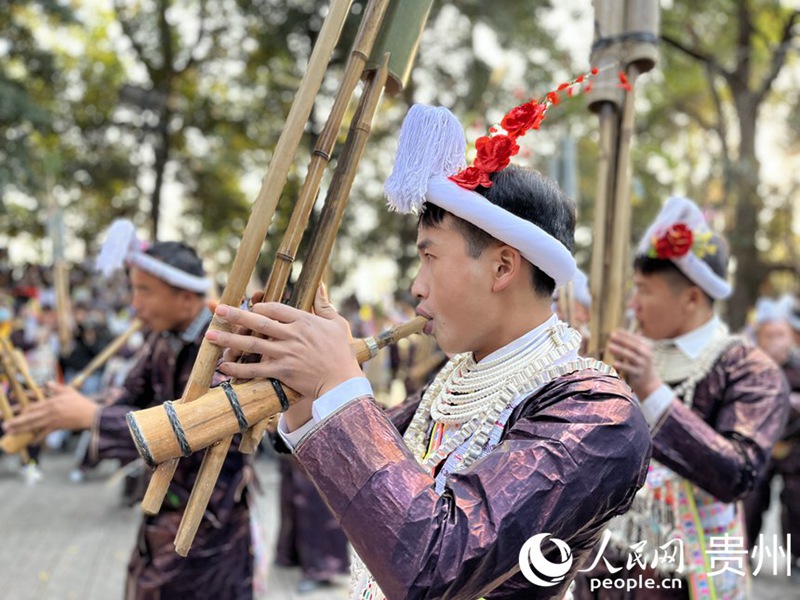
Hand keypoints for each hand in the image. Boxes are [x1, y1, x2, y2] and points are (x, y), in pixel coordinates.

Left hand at [4, 382, 98, 438]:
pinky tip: (31, 442)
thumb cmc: (80, 402)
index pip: (32, 403)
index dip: (20, 405)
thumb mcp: (68, 391)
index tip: (11, 407)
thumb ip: (56, 387)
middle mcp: (49, 410)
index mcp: (50, 400)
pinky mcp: (57, 427)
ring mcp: (52, 419)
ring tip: (10, 432)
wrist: (90, 414)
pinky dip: (38, 438)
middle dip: (15, 421)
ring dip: (20, 429)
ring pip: (33, 425)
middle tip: (4, 425)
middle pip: (28, 416)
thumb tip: (47, 383)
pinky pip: (44, 433)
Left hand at [205, 285, 362, 430]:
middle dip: (236, 315)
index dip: (260, 306)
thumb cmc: (341, 352)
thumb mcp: (337, 324)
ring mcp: (285, 354)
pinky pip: (255, 369)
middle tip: (218, 310)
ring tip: (210, 336)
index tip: (250, 305)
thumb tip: (318, 284)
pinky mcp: (281, 372)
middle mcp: (292, 335)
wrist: (341, 382)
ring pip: (252, 345)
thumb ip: (323, 304)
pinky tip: (223, 366)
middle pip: (259, 322)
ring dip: (229, 340)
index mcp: (303, 321)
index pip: (275, 308)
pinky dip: (238, 368)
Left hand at [608, 329, 662, 399]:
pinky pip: (630, 369)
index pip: (636, 339)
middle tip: (611, 336)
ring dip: (620, 351)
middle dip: (622, 341)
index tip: (615, 331)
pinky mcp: (639, 374)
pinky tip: (614, 363)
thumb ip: (630, 342)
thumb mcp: (638, 351)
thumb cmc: (639, 363)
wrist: (648, 381)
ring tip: (609, 347)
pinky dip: (622, 366)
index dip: (626, 334)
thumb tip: (616, 332)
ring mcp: (643, 365)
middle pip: (634, 346)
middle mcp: (646, 355)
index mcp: (646, 347)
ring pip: (632, 357)